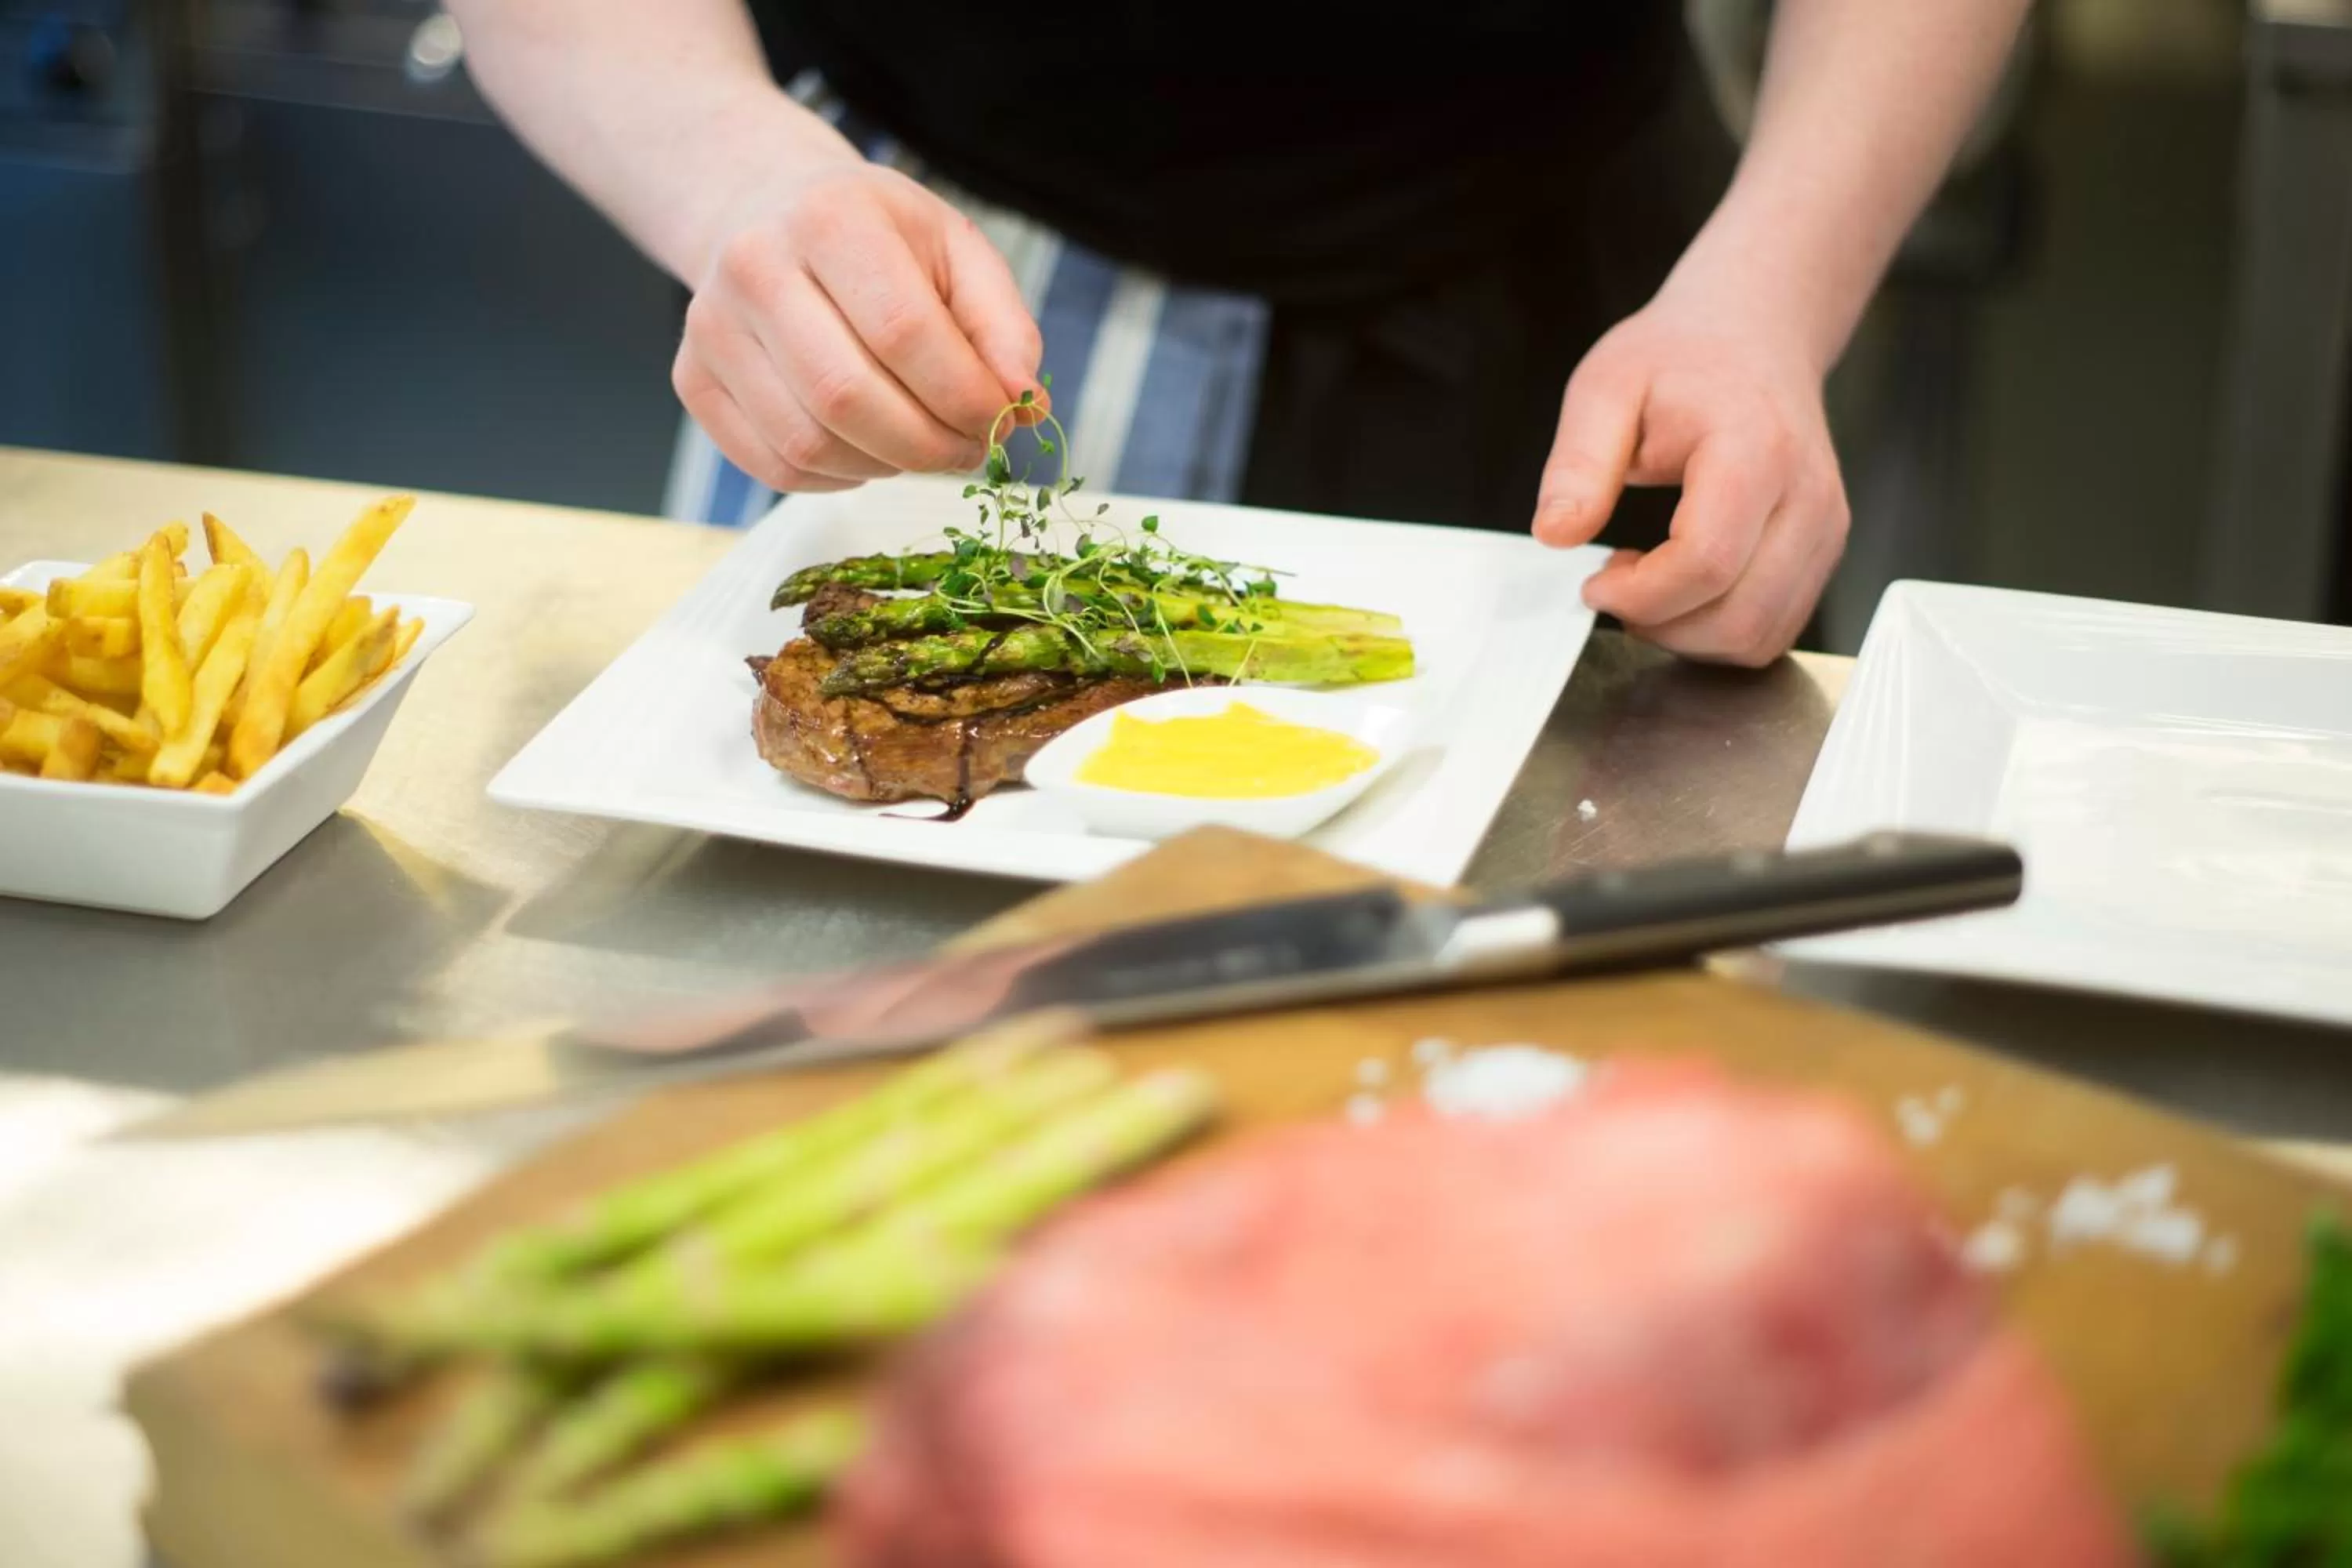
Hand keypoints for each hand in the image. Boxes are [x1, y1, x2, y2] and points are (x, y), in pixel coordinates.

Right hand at [675, 156, 1046, 492]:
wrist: (769, 211)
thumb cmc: (877, 237)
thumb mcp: (955, 249)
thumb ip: (1002, 326)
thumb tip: (1022, 406)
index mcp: (830, 217)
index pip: (903, 332)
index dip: (965, 396)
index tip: (1003, 419)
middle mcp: (755, 265)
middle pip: (847, 397)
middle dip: (928, 445)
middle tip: (969, 449)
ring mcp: (711, 327)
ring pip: (808, 444)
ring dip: (886, 467)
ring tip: (922, 445)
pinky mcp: (693, 379)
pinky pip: (774, 465)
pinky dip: (838, 477)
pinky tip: (868, 449)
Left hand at [1531, 284, 1849, 667]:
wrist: (1754, 333)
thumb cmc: (1679, 358)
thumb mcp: (1604, 389)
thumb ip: (1576, 464)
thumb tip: (1555, 534)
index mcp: (1753, 450)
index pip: (1706, 561)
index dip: (1640, 595)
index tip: (1593, 583)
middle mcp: (1806, 496)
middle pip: (1739, 616)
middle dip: (1660, 626)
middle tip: (1613, 589)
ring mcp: (1825, 528)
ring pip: (1761, 636)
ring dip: (1689, 636)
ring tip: (1647, 584)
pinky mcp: (1824, 550)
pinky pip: (1775, 628)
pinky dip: (1719, 631)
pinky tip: (1683, 587)